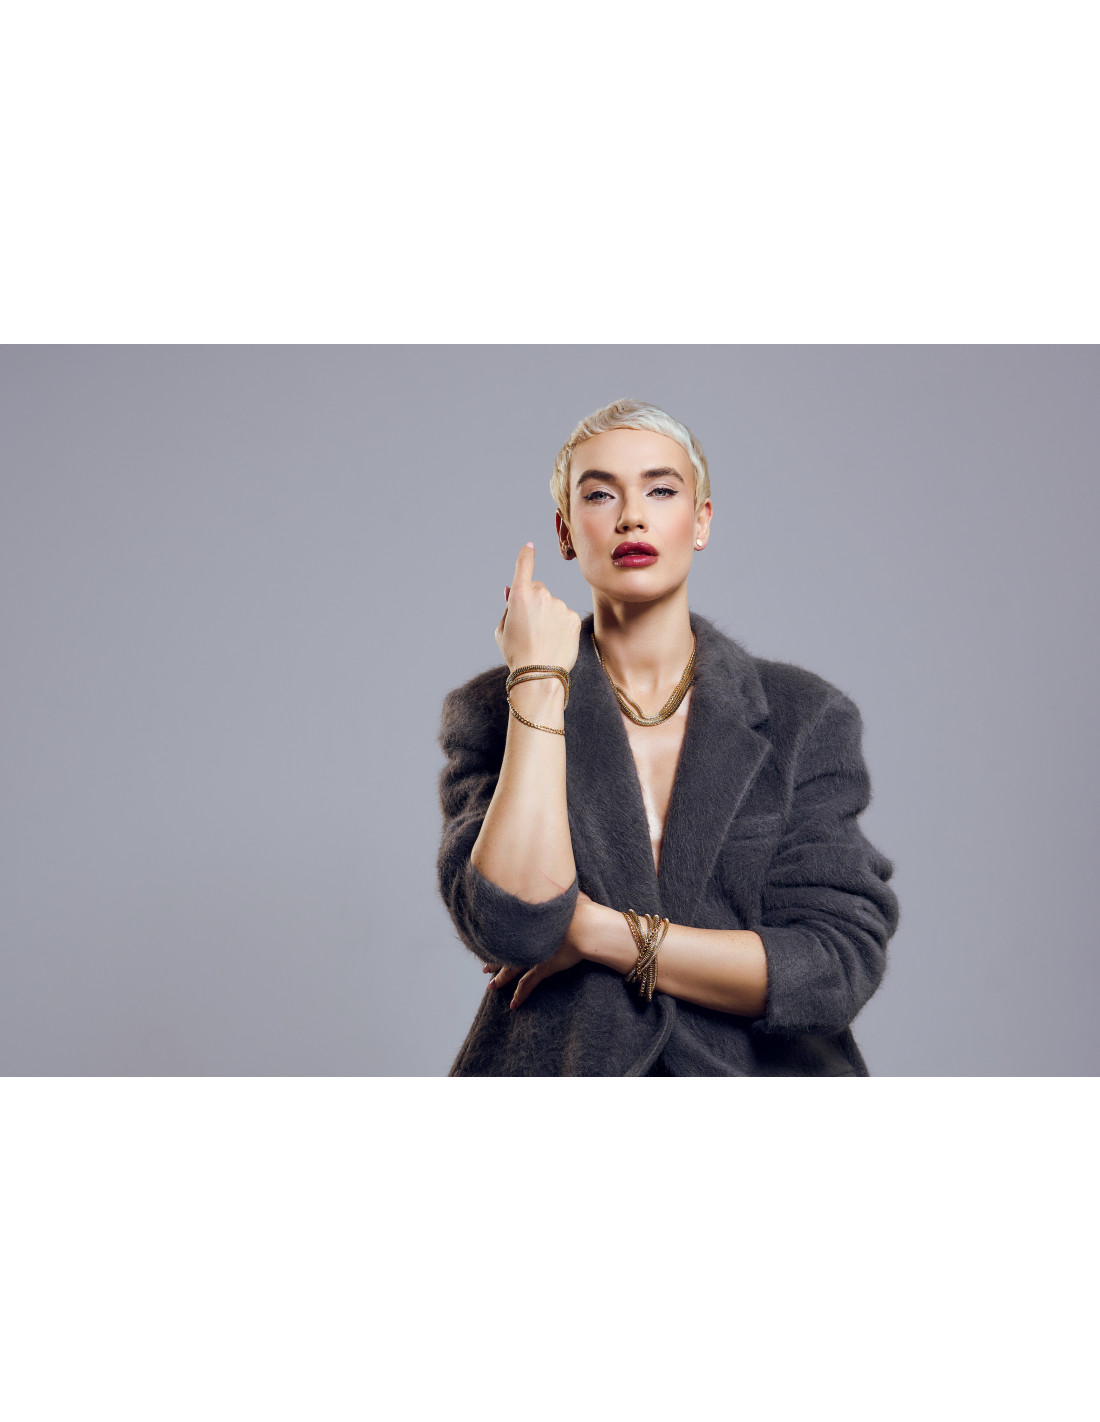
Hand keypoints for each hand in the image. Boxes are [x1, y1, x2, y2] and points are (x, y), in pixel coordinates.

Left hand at [482, 889, 601, 1008]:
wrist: (587, 925)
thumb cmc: (581, 908)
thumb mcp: (569, 893)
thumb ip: (563, 887)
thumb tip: (563, 877)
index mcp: (531, 920)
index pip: (511, 931)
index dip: (500, 938)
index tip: (490, 943)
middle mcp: (528, 938)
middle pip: (507, 950)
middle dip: (495, 961)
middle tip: (485, 968)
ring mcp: (534, 954)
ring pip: (512, 969)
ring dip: (501, 978)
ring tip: (491, 986)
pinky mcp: (543, 968)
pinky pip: (528, 984)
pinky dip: (520, 995)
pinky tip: (513, 1005)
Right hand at [495, 542, 580, 673]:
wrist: (539, 675)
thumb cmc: (517, 654)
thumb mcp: (502, 630)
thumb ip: (508, 607)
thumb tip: (512, 590)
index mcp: (519, 596)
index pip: (524, 567)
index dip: (526, 555)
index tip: (529, 546)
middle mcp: (541, 595)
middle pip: (538, 589)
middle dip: (534, 600)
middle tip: (529, 625)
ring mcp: (559, 605)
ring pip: (553, 605)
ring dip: (548, 615)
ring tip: (542, 638)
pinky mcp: (572, 617)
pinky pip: (564, 616)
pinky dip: (560, 625)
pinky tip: (554, 641)